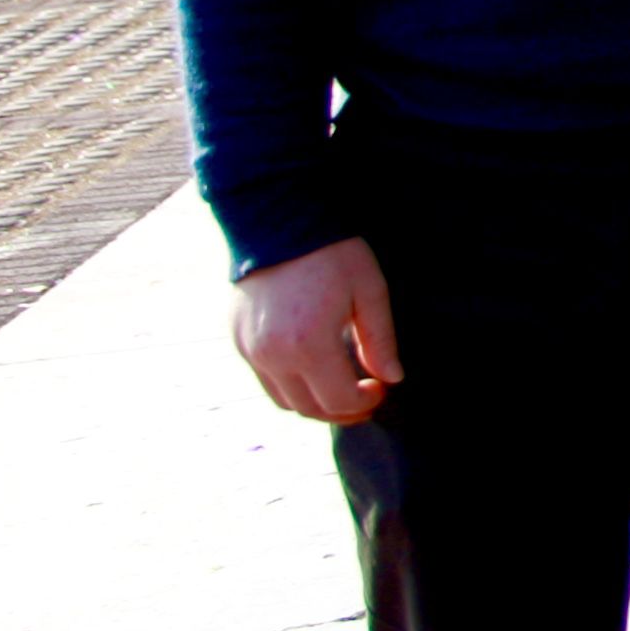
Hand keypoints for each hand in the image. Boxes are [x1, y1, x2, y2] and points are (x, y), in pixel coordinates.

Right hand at [230, 235, 402, 424]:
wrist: (278, 220)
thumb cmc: (331, 252)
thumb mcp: (369, 290)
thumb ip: (380, 340)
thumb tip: (391, 378)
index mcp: (309, 345)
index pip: (339, 400)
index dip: (366, 402)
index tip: (381, 387)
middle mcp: (273, 355)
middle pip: (310, 409)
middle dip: (342, 410)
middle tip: (365, 395)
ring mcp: (250, 350)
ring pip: (285, 402)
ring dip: (315, 403)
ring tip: (341, 386)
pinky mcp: (238, 341)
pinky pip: (265, 380)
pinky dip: (291, 385)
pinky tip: (313, 368)